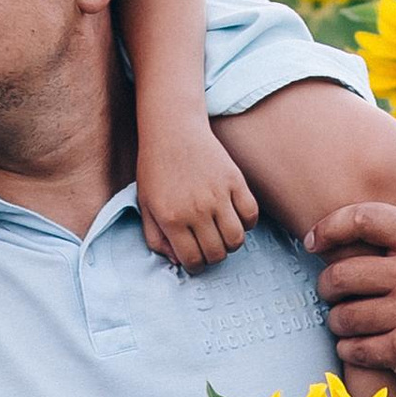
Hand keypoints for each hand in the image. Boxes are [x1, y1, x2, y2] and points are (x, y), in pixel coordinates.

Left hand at [136, 117, 256, 271]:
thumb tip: (176, 261)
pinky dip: (246, 223)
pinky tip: (234, 217)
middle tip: (207, 247)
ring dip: (230, 244)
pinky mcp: (235, 181)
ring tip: (221, 235)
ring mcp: (218, 195)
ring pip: (236, 240)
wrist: (172, 130)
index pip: (192, 260)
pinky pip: (251, 215)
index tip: (194, 260)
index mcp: (171, 219)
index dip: (195, 266)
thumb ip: (155, 238)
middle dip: (212, 257)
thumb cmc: (155, 168)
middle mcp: (196, 210)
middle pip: (217, 253)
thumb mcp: (144, 205)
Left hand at [307, 159, 395, 396]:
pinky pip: (354, 347)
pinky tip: (357, 345)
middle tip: (330, 289)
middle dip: (327, 283)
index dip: (329, 226)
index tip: (313, 240)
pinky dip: (349, 348)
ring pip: (343, 314)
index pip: (365, 218)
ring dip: (337, 319)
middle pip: (343, 271)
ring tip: (344, 319)